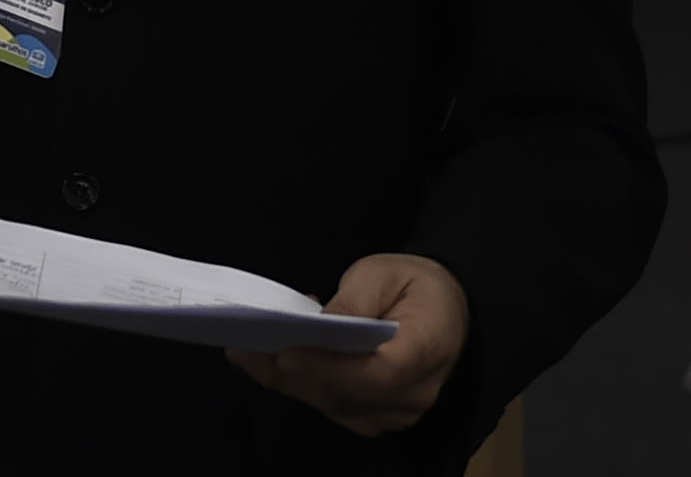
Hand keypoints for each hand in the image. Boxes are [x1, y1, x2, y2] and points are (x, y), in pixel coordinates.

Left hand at [227, 253, 469, 435]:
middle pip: (347, 394)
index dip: (329, 368)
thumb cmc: (414, 284)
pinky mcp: (377, 417)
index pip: (377, 373)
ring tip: (248, 353)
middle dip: (291, 374)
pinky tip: (274, 363)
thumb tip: (317, 326)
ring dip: (289, 382)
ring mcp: (397, 412)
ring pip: (334, 405)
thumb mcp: (382, 273)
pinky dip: (303, 386)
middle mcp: (415, 393)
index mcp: (427, 349)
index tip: (285, 353)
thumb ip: (354, 301)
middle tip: (244, 350)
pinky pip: (334, 407)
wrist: (446, 307)